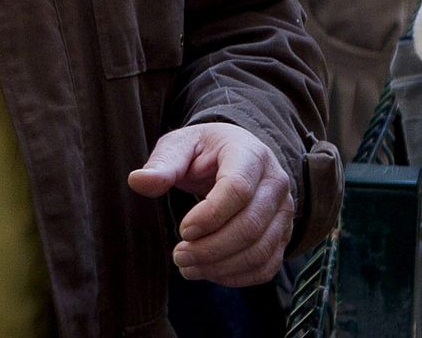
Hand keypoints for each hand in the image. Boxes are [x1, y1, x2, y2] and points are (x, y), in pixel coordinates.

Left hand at [128, 122, 295, 286]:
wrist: (236, 155)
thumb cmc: (205, 150)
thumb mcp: (180, 145)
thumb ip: (162, 164)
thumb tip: (137, 181)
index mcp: (250, 154)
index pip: (238, 189)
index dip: (210, 215)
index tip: (182, 230)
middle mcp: (275, 183)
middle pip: (250, 226)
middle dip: (211, 248)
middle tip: (178, 256)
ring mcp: (284, 212)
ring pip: (260, 251)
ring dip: (221, 267)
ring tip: (187, 266)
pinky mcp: (282, 234)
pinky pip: (266, 265)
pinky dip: (237, 276)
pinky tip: (209, 272)